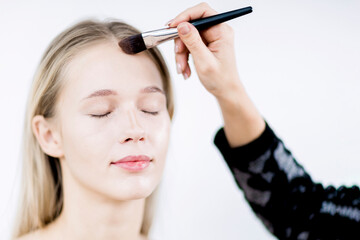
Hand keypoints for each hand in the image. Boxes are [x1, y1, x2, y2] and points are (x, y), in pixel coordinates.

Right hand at [169, 3, 264, 146]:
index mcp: (222, 31)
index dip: (185, 16)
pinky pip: (188, 45)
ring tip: (183, 68)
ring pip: (187, 36)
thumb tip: (182, 25)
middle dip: (181, 42)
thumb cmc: (221, 79)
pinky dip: (184, 56)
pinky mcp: (205, 44)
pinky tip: (186, 69)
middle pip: (191, 25)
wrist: (225, 91)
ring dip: (181, 53)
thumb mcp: (204, 61)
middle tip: (178, 54)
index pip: (202, 11)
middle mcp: (217, 31)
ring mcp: (211, 38)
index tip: (172, 26)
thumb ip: (193, 42)